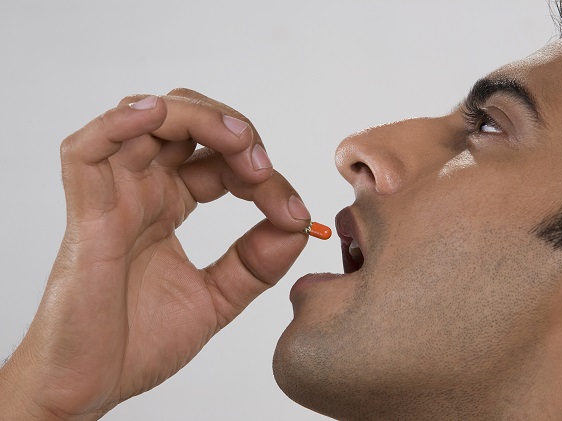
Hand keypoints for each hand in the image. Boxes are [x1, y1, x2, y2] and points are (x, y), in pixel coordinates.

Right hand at [0, 89, 309, 418]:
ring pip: (146, 119)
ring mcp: (113, 196)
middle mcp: (141, 189)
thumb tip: (297, 230)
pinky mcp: (86, 213)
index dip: (263, 175)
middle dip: (235, 132)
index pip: (221, 161)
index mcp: (168, 203)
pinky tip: (157, 115)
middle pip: (187, 124)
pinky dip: (120, 122)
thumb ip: (255, 264)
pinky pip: (88, 149)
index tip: (295, 215)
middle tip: (264, 167)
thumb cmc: (137, 343)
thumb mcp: (216, 298)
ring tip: (240, 142)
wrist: (90, 386)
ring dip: (198, 117)